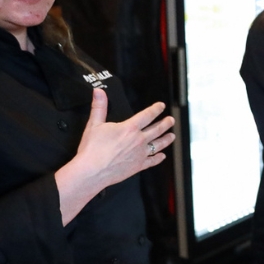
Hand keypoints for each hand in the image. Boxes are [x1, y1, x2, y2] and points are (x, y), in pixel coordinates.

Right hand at [55, 89, 175, 224]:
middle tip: (171, 120)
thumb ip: (99, 106)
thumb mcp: (94, 124)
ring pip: (158, 145)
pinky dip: (159, 158)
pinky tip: (162, 156)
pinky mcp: (138, 166)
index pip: (147, 115)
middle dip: (166, 123)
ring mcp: (140, 154)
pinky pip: (152, 161)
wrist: (91, 171)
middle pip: (157, 129)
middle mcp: (138, 140)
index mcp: (130, 128)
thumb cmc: (92, 149)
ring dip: (166, 139)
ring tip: (172, 136)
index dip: (156, 109)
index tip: (161, 106)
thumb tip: (98, 92)